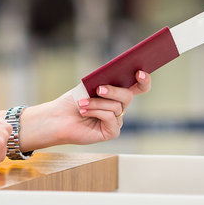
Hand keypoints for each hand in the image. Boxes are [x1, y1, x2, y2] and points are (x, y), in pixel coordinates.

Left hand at [25, 71, 151, 147]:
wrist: (59, 118)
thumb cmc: (73, 102)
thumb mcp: (88, 87)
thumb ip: (102, 83)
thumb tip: (113, 79)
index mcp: (117, 94)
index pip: (138, 87)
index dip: (144, 80)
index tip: (139, 72)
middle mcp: (119, 107)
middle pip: (128, 96)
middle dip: (113, 91)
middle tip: (99, 89)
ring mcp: (116, 120)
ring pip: (116, 106)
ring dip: (96, 103)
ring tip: (81, 104)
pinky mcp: (112, 132)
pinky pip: (110, 118)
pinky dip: (96, 112)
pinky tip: (84, 112)